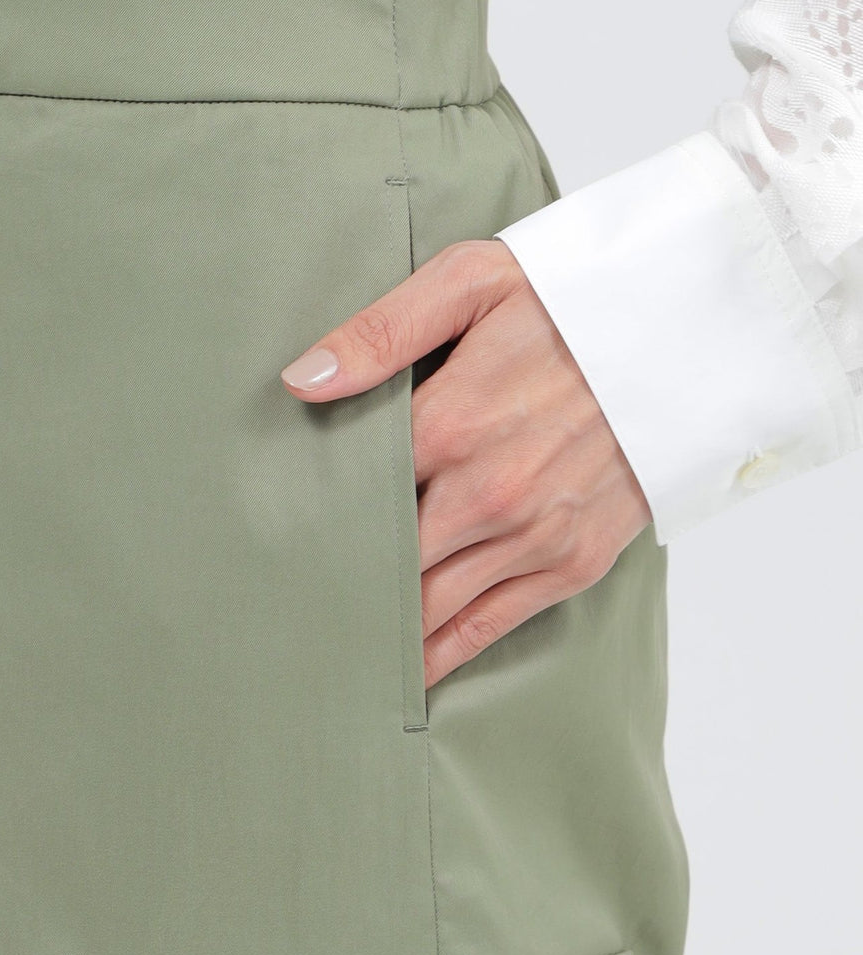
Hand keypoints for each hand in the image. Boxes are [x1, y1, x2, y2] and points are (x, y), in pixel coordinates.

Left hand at [279, 240, 652, 691]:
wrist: (690, 334)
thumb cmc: (573, 300)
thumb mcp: (473, 282)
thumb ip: (382, 331)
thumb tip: (301, 381)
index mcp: (449, 424)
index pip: (349, 495)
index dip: (305, 522)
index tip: (264, 545)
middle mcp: (487, 494)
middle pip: (382, 563)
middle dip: (332, 586)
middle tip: (280, 610)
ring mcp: (534, 536)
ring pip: (430, 607)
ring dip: (379, 629)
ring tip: (325, 653)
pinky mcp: (574, 562)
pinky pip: (491, 625)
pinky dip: (443, 653)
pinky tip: (405, 672)